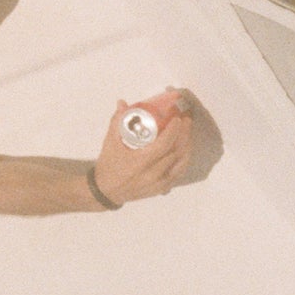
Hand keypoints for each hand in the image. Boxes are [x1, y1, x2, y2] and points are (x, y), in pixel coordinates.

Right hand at [90, 88, 196, 204]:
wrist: (106, 191)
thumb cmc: (108, 166)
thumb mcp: (110, 143)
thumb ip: (117, 122)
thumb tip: (122, 103)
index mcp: (140, 162)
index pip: (163, 145)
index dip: (174, 130)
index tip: (177, 118)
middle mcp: (152, 174)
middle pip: (176, 152)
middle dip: (184, 134)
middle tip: (186, 120)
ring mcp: (159, 183)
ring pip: (181, 163)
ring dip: (187, 146)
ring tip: (187, 132)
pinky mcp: (162, 188)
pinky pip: (179, 173)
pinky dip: (184, 159)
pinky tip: (185, 149)